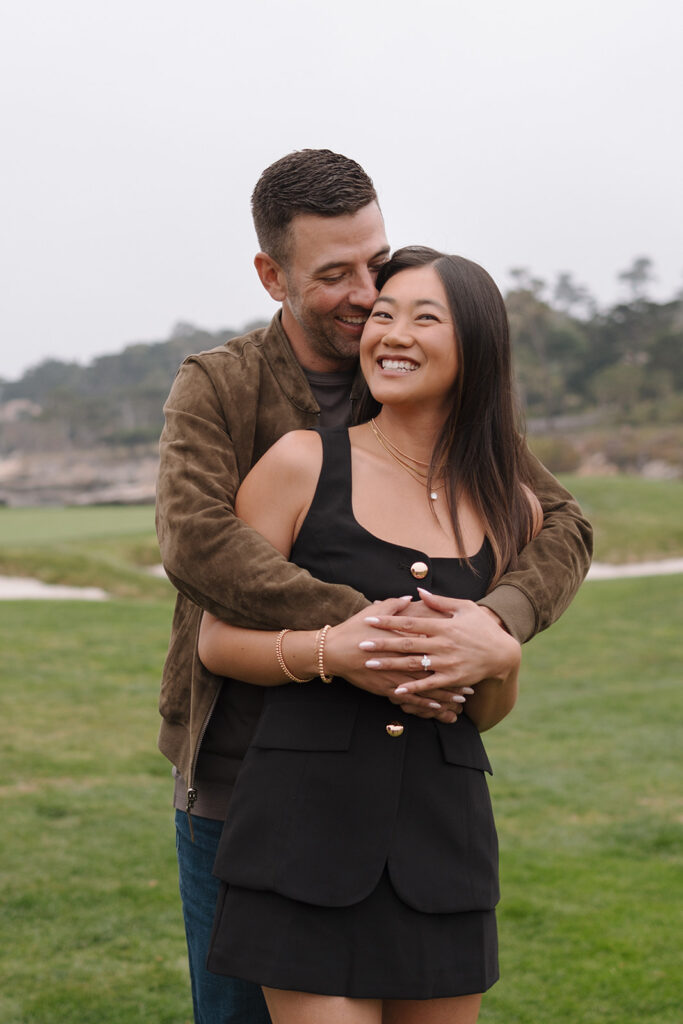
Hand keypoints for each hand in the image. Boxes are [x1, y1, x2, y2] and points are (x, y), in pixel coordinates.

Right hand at [324, 597, 464, 717]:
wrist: (333, 651)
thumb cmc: (355, 629)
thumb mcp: (375, 611)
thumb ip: (395, 604)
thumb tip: (410, 596)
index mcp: (403, 638)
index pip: (433, 645)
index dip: (451, 649)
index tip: (468, 652)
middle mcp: (403, 659)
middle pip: (436, 668)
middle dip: (455, 676)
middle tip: (473, 681)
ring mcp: (396, 676)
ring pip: (427, 688)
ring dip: (446, 695)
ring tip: (463, 698)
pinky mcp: (387, 689)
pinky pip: (411, 699)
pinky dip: (426, 704)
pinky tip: (438, 708)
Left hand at [358, 588, 520, 695]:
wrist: (503, 653)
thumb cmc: (483, 627)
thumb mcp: (465, 608)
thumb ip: (440, 601)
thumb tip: (419, 591)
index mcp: (443, 625)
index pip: (410, 622)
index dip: (389, 621)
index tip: (370, 620)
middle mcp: (442, 644)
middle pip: (406, 643)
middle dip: (382, 644)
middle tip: (361, 644)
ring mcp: (447, 662)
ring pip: (413, 664)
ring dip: (390, 665)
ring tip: (370, 665)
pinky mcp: (453, 678)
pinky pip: (429, 684)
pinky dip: (412, 687)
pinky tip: (396, 689)